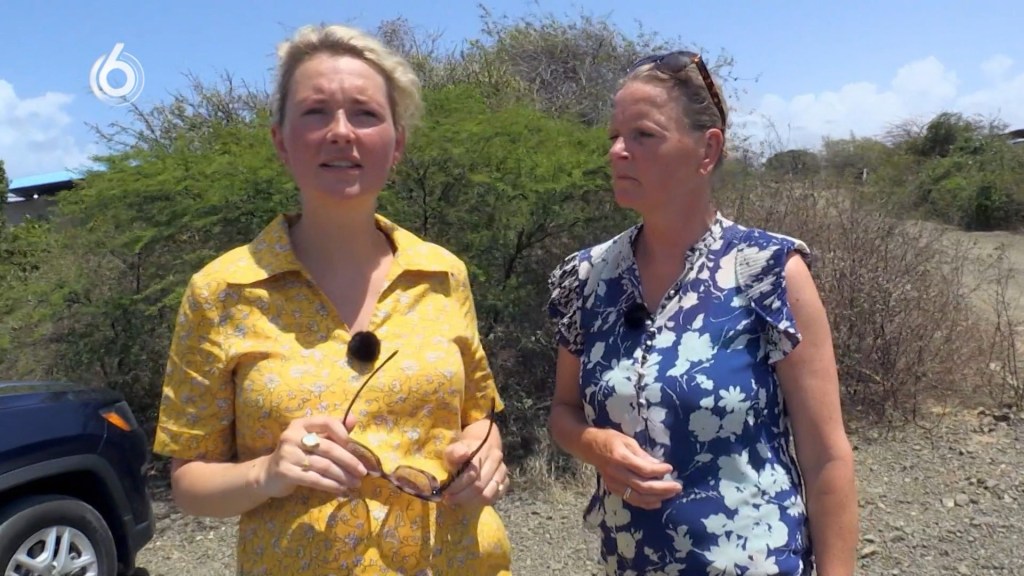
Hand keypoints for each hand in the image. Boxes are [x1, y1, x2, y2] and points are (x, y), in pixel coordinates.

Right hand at [252, 414, 367, 499]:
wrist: (268, 474)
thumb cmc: (296, 454)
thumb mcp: (312, 439)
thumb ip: (332, 431)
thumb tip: (354, 419)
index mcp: (301, 424)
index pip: (327, 422)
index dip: (343, 433)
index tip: (355, 447)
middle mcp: (292, 436)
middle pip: (329, 448)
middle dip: (349, 461)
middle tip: (363, 472)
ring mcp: (288, 454)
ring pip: (324, 466)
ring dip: (343, 476)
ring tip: (355, 483)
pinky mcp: (286, 472)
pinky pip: (315, 479)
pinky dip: (331, 485)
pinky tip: (341, 489)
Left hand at [440, 437, 508, 506]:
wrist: (480, 449)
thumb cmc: (462, 453)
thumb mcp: (453, 450)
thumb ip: (454, 452)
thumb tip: (464, 453)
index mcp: (483, 450)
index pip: (471, 473)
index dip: (456, 485)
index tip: (445, 492)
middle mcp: (496, 460)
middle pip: (479, 486)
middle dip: (461, 496)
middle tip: (449, 499)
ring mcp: (502, 471)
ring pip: (487, 495)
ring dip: (470, 502)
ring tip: (458, 501)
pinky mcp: (505, 482)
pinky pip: (494, 497)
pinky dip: (481, 502)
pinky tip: (470, 500)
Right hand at [590, 428, 681, 509]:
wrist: (588, 447)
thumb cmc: (610, 439)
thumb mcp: (627, 440)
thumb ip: (642, 454)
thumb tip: (658, 465)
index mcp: (620, 458)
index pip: (643, 469)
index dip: (658, 471)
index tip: (670, 468)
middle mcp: (617, 473)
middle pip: (642, 486)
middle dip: (662, 488)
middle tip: (677, 487)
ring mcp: (614, 483)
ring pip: (637, 496)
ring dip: (656, 497)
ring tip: (671, 495)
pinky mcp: (613, 489)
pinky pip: (631, 499)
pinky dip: (645, 503)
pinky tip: (657, 502)